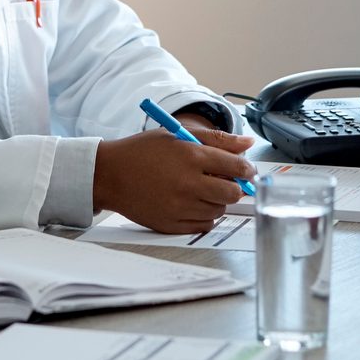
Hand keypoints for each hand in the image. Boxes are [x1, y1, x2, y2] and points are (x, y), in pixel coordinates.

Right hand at [94, 124, 254, 233]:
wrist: (110, 175)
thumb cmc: (143, 151)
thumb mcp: (178, 135)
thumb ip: (217, 139)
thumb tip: (248, 142)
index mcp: (191, 156)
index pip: (236, 166)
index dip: (247, 169)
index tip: (247, 170)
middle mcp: (187, 184)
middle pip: (232, 193)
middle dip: (234, 186)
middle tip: (225, 180)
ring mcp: (179, 207)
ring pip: (219, 209)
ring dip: (217, 199)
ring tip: (200, 188)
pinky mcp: (172, 225)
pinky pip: (203, 225)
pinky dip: (204, 215)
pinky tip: (192, 202)